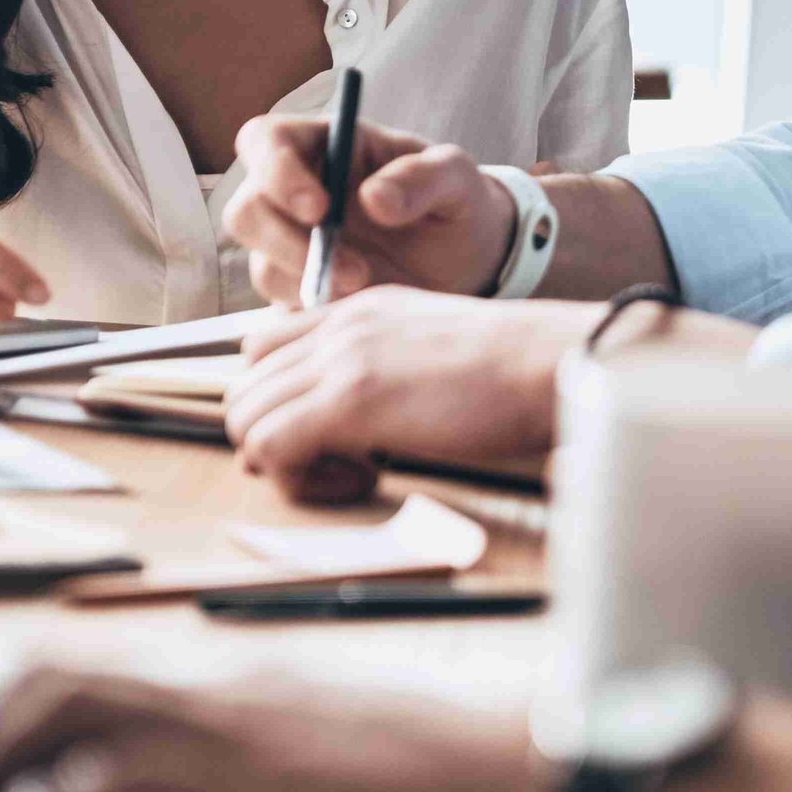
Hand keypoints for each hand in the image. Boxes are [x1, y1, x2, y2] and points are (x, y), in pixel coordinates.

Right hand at [224, 115, 517, 304]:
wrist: (473, 264)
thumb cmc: (459, 204)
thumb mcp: (459, 180)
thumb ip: (424, 177)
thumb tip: (373, 198)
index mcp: (327, 146)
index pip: (265, 140)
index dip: (274, 170)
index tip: (319, 208)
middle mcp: (297, 194)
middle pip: (245, 210)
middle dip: (286, 243)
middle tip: (353, 270)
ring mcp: (294, 247)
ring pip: (261, 266)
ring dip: (308, 284)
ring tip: (370, 289)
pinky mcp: (303, 294)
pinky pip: (281, 310)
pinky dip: (313, 315)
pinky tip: (358, 312)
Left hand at [225, 287, 594, 502]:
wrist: (547, 361)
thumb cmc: (513, 371)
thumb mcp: (432, 348)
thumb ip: (387, 368)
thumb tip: (360, 422)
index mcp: (358, 311)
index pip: (266, 350)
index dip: (282, 401)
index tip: (329, 434)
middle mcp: (338, 327)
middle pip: (247, 388)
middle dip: (277, 438)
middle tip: (338, 464)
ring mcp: (338, 360)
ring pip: (244, 417)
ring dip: (284, 461)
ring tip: (349, 474)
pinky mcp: (347, 401)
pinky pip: (268, 446)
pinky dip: (298, 479)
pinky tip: (359, 479)